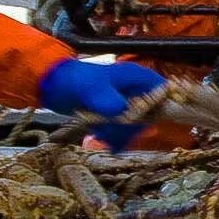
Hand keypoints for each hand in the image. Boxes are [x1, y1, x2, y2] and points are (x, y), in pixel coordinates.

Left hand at [37, 59, 164, 150]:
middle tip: (113, 131)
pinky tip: (104, 140)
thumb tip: (120, 111)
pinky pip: (124, 130)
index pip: (163, 92)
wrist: (54, 86)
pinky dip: (115, 138)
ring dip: (121, 134)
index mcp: (137, 77)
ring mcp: (127, 103)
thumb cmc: (76, 80)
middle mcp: (137, 90)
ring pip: (137, 125)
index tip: (146, 122)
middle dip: (132, 127)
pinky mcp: (117, 115)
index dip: (161, 108)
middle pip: (151, 114)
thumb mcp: (91, 88)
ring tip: (102, 134)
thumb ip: (107, 99)